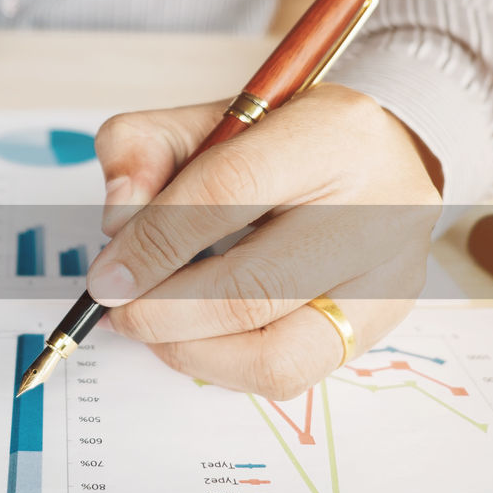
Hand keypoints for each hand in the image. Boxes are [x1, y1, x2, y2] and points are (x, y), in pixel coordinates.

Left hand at [88, 84, 442, 399]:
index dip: (155, 241)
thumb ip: (147, 147)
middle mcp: (377, 210)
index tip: (107, 275)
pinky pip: (289, 375)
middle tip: (117, 309)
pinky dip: (225, 365)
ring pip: (275, 355)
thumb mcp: (208, 117)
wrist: (385, 153)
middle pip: (253, 288)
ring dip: (191, 352)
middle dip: (162, 312)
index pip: (231, 190)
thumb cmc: (286, 139)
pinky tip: (197, 336)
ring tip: (154, 327)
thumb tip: (118, 220)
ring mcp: (385, 278)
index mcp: (330, 135)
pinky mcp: (381, 324)